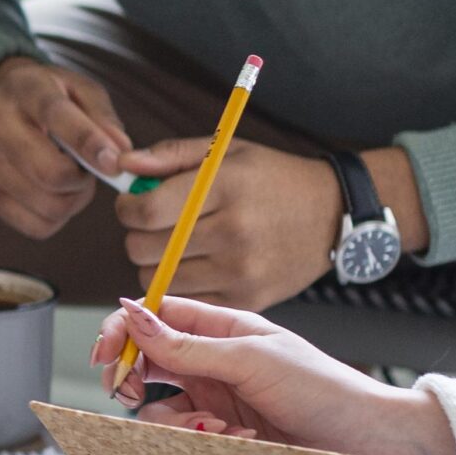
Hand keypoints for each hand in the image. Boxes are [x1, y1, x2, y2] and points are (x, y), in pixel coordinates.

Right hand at [0, 57, 133, 239]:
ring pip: (49, 206)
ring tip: (71, 178)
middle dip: (83, 179)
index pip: (56, 116)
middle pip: (50, 173)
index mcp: (24, 88)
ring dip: (73, 199)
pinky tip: (54, 193)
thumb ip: (103, 118)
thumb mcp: (82, 91)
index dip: (88, 142)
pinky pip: (38, 226)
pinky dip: (57, 217)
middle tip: (89, 169)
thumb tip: (120, 153)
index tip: (114, 163)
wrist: (3, 104)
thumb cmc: (51, 98)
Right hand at [89, 295, 455, 454]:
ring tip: (213, 428)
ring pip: (160, 409)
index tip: (107, 353)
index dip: (124, 329)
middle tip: (131, 391)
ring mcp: (218, 402)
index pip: (155, 316)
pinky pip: (185, 441)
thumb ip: (186, 343)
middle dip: (133, 379)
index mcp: (224, 328)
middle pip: (147, 363)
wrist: (372, 445)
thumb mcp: (253, 357)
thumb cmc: (328, 390)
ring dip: (176, 421)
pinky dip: (197, 444)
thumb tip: (133, 314)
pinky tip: (231, 442)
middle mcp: (215, 363)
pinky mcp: (225, 440)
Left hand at [112, 139, 338, 310]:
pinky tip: (197, 265)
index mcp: (225, 187)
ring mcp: (241, 271)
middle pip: (145, 248)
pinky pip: (187, 301)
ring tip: (177, 245)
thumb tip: (122, 165)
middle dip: (138, 235)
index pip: (146, 211)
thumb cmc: (272, 179)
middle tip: (155, 225)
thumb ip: (169, 156)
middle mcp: (233, 231)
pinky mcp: (248, 299)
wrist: (333, 215)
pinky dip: (181, 286)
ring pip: (159, 279)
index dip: (127, 207)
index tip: (133, 203)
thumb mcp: (225, 153)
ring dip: (156, 263)